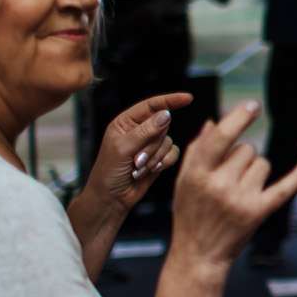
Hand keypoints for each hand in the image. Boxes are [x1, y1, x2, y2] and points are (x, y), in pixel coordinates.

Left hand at [85, 92, 193, 213]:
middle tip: (136, 159)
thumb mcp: (123, 149)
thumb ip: (146, 131)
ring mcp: (150, 145)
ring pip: (168, 141)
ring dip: (155, 157)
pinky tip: (150, 171)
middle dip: (152, 144)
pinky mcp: (159, 158)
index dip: (170, 100)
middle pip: (162, 126)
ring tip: (138, 168)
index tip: (188, 98)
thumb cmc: (109, 172)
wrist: (112, 198)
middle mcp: (139, 130)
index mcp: (126, 122)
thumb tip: (166, 114)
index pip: (151, 106)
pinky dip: (163, 163)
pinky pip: (173, 154)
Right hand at [170, 101, 296, 265]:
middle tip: (226, 180)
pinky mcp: (259, 212)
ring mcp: (241, 199)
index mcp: (197, 174)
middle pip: (247, 149)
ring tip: (237, 192)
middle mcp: (220, 185)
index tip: (254, 105)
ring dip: (255, 171)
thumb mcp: (183, 181)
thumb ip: (197, 149)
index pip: (221, 138)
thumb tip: (213, 121)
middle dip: (240, 158)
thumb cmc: (190, 213)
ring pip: (263, 163)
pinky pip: (286, 186)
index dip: (239, 118)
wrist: (199, 254)